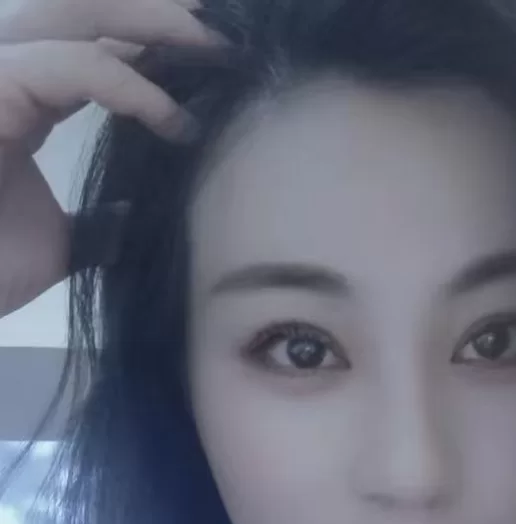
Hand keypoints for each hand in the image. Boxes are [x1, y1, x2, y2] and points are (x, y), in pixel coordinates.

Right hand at [0, 0, 222, 317]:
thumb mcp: (56, 246)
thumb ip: (96, 225)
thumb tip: (133, 220)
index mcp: (20, 97)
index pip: (92, 43)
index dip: (155, 46)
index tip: (222, 65)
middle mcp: (4, 71)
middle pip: (84, 8)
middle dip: (160, 14)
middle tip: (230, 34)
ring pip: (78, 14)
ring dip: (155, 25)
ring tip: (217, 49)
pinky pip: (74, 67)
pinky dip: (133, 89)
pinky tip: (175, 121)